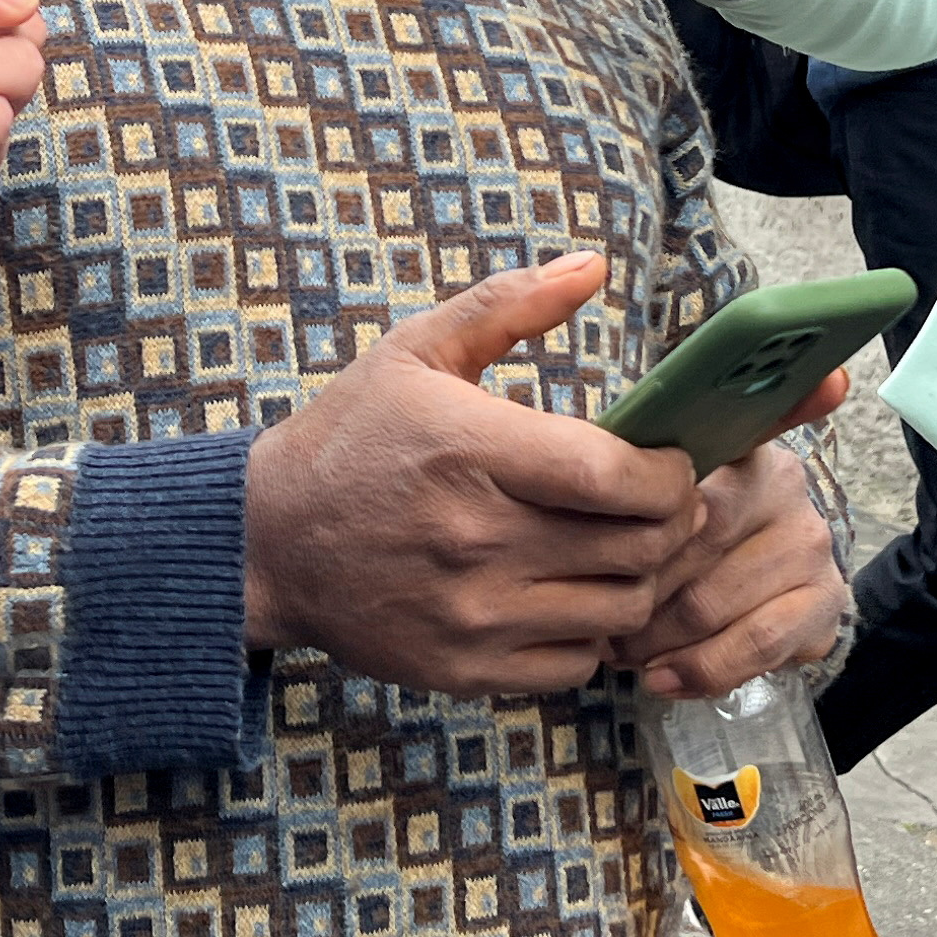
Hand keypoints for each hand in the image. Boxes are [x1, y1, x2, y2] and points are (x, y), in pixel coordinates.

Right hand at [243, 256, 707, 697]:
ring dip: (638, 578)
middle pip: (635, 547)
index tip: (667, 462)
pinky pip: (576, 663)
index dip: (667, 474)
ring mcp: (471, 614)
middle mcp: (475, 539)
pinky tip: (571, 594)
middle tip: (658, 503)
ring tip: (621, 546)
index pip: (614, 477)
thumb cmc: (351, 438)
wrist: (268, 544)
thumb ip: (508, 306)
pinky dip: (591, 630)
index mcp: (470, 450)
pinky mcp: (464, 670)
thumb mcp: (415, 352)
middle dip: (668, 522)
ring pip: (619, 610)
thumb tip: (593, 266)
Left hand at [616, 432, 851, 700]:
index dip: (633, 553)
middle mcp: (788, 493)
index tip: (597, 579)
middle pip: (691, 559)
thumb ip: (637, 498)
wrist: (776, 556)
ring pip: (715, 609)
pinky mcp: (827, 604)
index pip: (679, 504)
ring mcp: (814, 549)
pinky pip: (757, 649)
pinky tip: (666, 680)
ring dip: (659, 644)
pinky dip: (703, 672)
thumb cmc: (699, 526)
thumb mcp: (669, 498)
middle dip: (636, 605)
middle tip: (602, 628)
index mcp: (738, 452)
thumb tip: (589, 533)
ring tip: (627, 656)